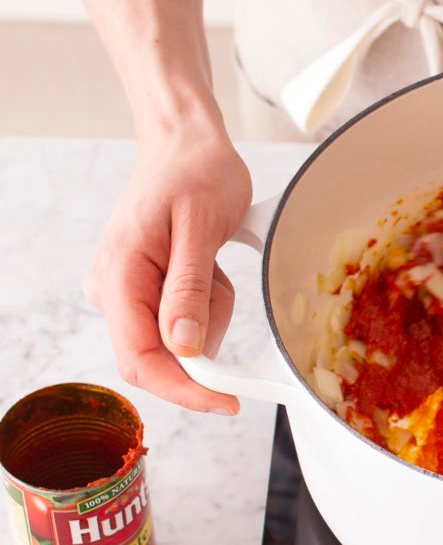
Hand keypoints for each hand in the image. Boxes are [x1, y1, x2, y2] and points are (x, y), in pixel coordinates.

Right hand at [85, 124, 251, 413]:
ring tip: (214, 261)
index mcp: (119, 275)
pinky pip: (183, 318)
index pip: (142, 359)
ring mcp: (126, 290)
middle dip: (203, 344)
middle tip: (226, 293)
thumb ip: (189, 289)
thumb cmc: (196, 173)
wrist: (187, 142)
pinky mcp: (145, 288)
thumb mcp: (201, 227)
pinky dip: (208, 301)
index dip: (185, 389)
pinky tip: (209, 263)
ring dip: (210, 313)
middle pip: (156, 358)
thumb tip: (184, 347)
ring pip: (177, 339)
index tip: (227, 402)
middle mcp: (112, 289)